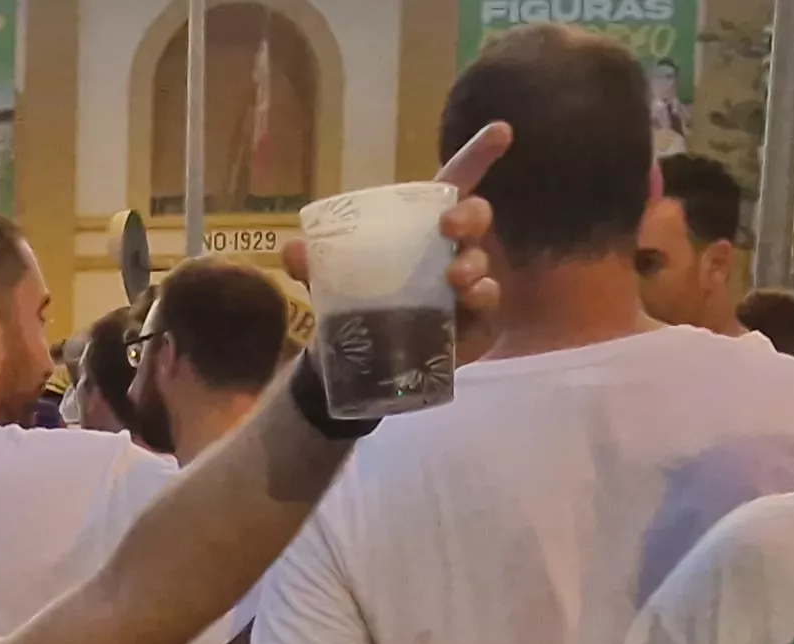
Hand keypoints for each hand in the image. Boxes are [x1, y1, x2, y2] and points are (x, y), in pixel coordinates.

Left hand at [280, 121, 511, 367]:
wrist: (356, 363)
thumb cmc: (352, 304)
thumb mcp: (329, 283)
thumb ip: (312, 265)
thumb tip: (292, 250)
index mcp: (421, 228)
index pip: (455, 183)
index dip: (477, 155)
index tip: (501, 130)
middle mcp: (452, 250)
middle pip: (475, 218)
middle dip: (470, 215)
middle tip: (450, 226)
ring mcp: (468, 286)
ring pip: (483, 264)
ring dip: (473, 264)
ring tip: (454, 277)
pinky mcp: (476, 323)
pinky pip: (487, 307)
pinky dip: (482, 300)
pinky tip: (470, 300)